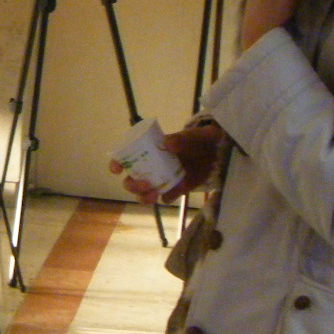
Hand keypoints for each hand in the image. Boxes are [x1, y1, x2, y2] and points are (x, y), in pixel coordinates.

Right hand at [109, 123, 225, 203]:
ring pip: (144, 194)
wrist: (217, 151)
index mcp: (149, 150)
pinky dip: (168, 197)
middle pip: (131, 181)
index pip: (125, 157)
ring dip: (144, 197)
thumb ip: (182, 139)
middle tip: (144, 184)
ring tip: (154, 195)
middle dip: (133, 185)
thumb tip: (166, 144)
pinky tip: (172, 193)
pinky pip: (166, 197)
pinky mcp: (176, 190)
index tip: (117, 169)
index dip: (116, 163)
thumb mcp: (192, 136)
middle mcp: (151, 167)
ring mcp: (162, 180)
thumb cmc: (198, 139)